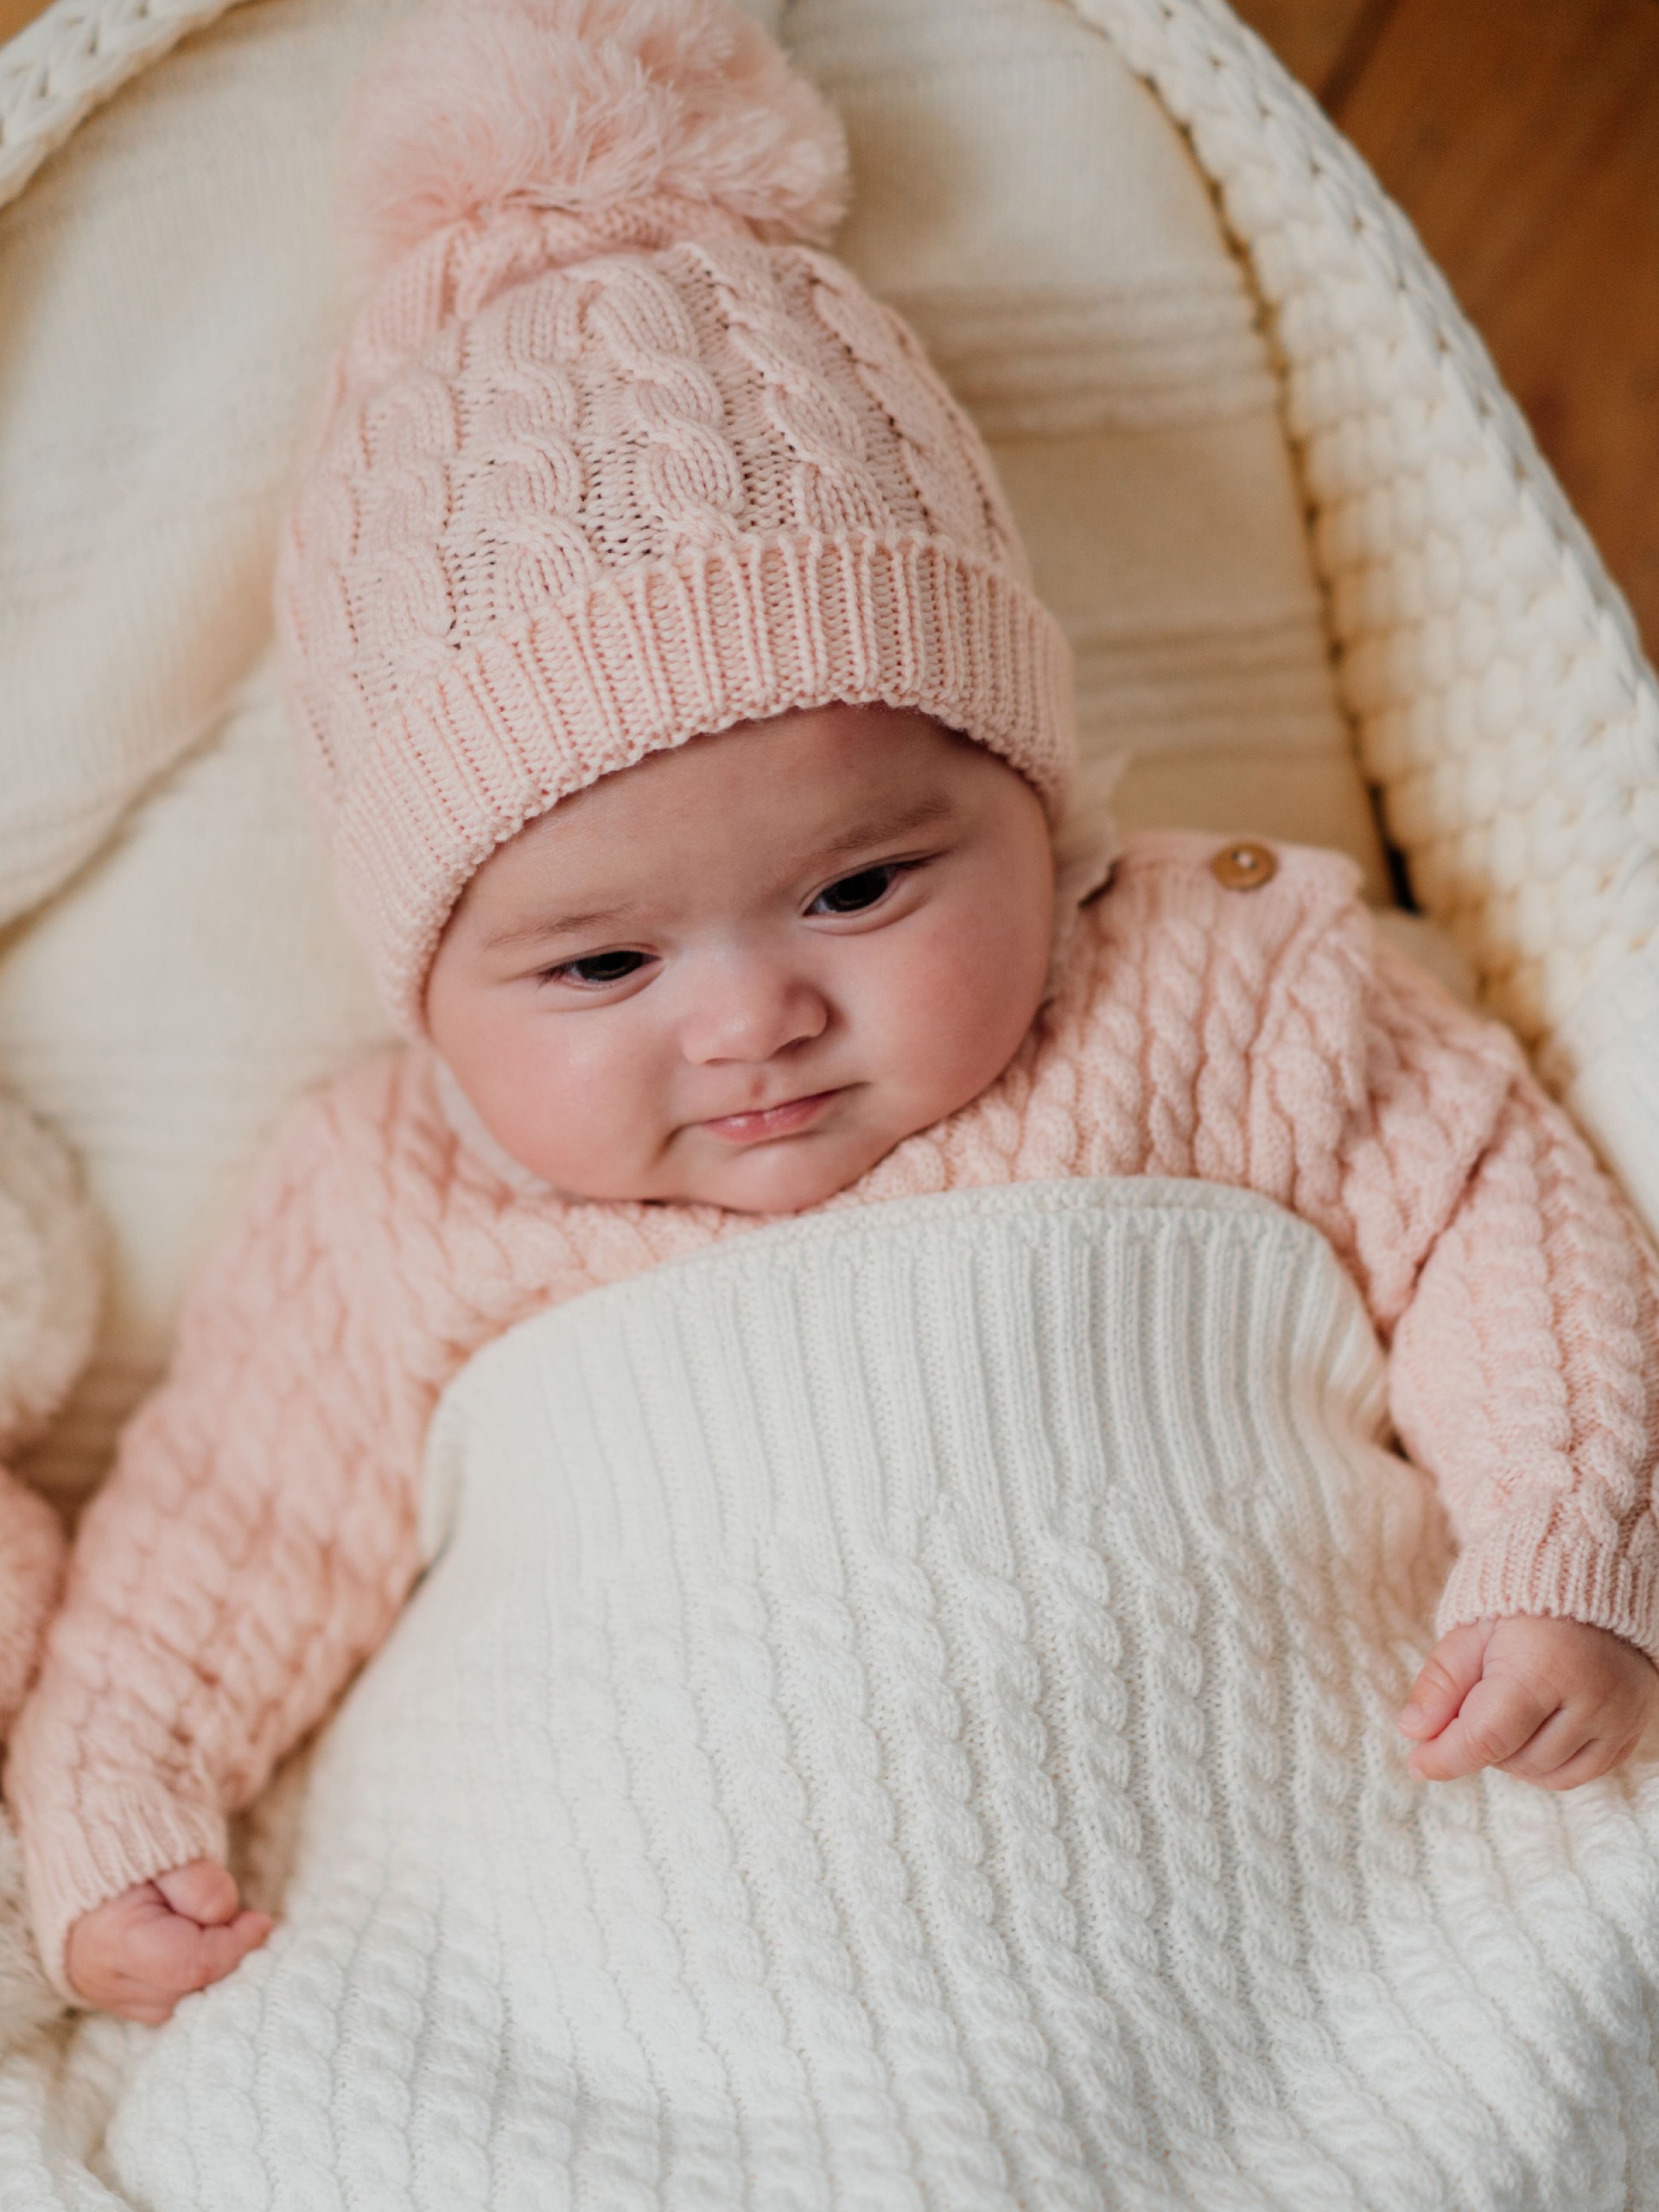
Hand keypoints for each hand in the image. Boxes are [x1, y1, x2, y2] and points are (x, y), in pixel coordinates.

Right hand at [64, 1860, 271, 2022]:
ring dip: (211, 1972)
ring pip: (180, 2004)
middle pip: (188, 1990)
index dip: (237, 1946)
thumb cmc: (136, 1848)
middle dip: (225, 1958)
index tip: (262, 1921)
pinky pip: (167, 2007)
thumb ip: (201, 1885)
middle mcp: (105, 1978)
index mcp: (114, 1937)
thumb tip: (226, 1918)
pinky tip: (201, 1950)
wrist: (91, 1855)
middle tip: (241, 1923)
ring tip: (215, 1932)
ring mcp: (107, 1995)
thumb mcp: (174, 1850)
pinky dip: (192, 1983)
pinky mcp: (117, 2001)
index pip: (192, 1965)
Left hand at [1399, 1616, 1658, 1789]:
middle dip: (1480, 1743)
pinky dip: (1548, 1765)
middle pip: (1516, 1758)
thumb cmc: (1520, 1605)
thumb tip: (1414, 1732)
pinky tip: (1532, 1731)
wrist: (1588, 1581)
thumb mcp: (1470, 1632)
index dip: (1446, 1757)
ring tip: (1502, 1713)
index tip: (1417, 1764)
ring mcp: (1617, 1717)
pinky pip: (1583, 1773)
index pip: (1488, 1737)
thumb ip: (1440, 1683)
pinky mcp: (1630, 1728)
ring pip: (1548, 1774)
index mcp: (1543, 1668)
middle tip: (1470, 1706)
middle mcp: (1589, 1699)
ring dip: (1512, 1757)